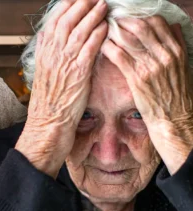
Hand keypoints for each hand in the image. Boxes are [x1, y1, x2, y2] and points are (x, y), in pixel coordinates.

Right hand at [15, 0, 107, 177]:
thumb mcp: (42, 73)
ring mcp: (64, 63)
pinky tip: (106, 26)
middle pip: (66, 21)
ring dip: (92, 15)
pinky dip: (97, 35)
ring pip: (78, 31)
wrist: (47, 123)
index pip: (53, 22)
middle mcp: (52, 54)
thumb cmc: (47, 101)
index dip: (65, 7)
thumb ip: (45, 52)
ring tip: (103, 5)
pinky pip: (88, 48)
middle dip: (80, 5)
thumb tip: (47, 36)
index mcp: (43, 53)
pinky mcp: (77, 73)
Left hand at [102, 16, 192, 173]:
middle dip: (123, 20)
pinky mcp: (137, 78)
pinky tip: (102, 46)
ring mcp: (150, 66)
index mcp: (175, 50)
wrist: (173, 118)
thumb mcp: (183, 65)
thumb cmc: (176, 93)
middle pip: (140, 26)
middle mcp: (164, 55)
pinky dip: (109, 47)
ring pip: (128, 38)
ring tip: (103, 31)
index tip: (127, 17)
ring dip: (113, 32)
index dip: (139, 16)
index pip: (157, 22)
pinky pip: (119, 56)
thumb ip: (177, 44)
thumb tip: (173, 26)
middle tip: (111, 21)